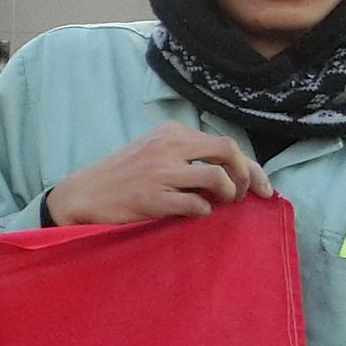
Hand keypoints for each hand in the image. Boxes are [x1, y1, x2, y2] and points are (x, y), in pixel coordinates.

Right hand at [44, 128, 272, 223]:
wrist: (83, 194)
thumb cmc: (122, 176)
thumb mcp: (153, 151)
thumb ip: (186, 154)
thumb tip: (232, 171)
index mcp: (170, 133)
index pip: (223, 143)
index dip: (250, 166)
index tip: (262, 186)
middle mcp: (167, 147)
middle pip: (227, 152)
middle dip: (247, 176)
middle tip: (248, 196)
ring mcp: (160, 172)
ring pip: (216, 177)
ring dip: (228, 194)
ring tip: (222, 204)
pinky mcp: (152, 198)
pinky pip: (196, 204)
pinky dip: (204, 211)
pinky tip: (195, 213)